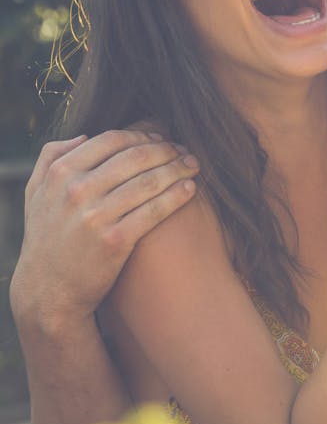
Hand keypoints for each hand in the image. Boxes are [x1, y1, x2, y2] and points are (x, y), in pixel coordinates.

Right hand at [10, 131, 198, 335]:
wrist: (50, 289)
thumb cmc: (48, 237)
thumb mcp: (36, 193)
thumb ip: (51, 158)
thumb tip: (84, 136)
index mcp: (61, 173)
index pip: (111, 140)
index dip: (142, 135)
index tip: (161, 139)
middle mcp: (77, 190)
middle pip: (135, 157)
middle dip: (167, 151)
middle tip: (185, 152)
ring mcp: (96, 216)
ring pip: (149, 182)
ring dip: (178, 170)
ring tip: (193, 167)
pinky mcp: (116, 240)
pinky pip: (155, 210)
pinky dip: (177, 196)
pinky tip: (191, 190)